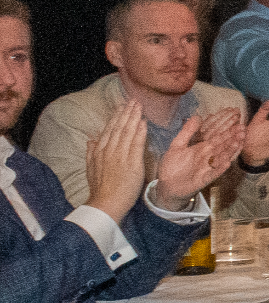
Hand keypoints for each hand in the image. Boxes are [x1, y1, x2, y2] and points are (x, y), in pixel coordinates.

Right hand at [83, 102, 148, 220]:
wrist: (106, 202)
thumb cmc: (100, 188)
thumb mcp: (90, 168)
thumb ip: (91, 153)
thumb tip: (90, 140)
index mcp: (100, 151)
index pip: (109, 129)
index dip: (116, 116)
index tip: (122, 106)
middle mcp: (109, 150)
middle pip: (118, 127)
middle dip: (126, 112)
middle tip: (133, 100)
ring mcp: (120, 156)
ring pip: (127, 132)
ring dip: (133, 117)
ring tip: (139, 106)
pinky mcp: (131, 163)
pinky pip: (136, 144)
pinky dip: (139, 132)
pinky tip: (143, 122)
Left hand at [154, 111, 247, 204]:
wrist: (168, 185)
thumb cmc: (173, 166)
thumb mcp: (177, 145)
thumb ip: (187, 132)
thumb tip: (197, 116)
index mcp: (202, 148)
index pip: (217, 137)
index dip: (227, 130)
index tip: (237, 121)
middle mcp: (208, 156)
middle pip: (222, 145)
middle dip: (233, 137)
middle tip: (243, 129)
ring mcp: (208, 167)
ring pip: (221, 157)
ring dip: (230, 150)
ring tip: (239, 141)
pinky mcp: (205, 179)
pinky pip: (214, 173)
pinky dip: (220, 168)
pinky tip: (227, 162)